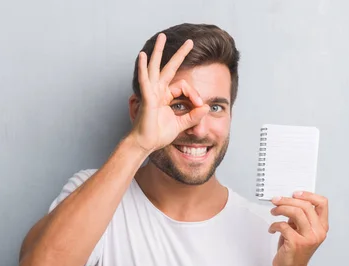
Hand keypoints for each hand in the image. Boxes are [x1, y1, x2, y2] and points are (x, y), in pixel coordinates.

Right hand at [130, 33, 209, 151]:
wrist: (145, 144)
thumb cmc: (157, 135)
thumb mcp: (180, 125)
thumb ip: (193, 116)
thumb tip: (206, 108)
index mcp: (165, 96)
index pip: (183, 86)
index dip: (194, 94)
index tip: (199, 105)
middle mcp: (157, 91)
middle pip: (169, 67)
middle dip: (179, 54)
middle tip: (189, 41)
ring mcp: (151, 93)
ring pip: (155, 68)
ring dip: (158, 52)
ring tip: (162, 37)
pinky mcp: (147, 99)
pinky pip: (145, 81)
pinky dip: (143, 69)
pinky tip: (143, 57)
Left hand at [268, 192, 328, 265]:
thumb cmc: (294, 251)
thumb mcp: (301, 231)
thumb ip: (300, 218)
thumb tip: (289, 201)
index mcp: (322, 227)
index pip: (322, 204)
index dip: (308, 195)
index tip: (295, 193)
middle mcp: (318, 232)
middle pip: (305, 206)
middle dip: (287, 200)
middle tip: (276, 200)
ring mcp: (308, 238)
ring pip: (296, 212)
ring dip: (281, 209)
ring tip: (273, 211)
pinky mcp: (296, 243)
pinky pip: (283, 226)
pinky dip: (274, 225)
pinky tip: (272, 229)